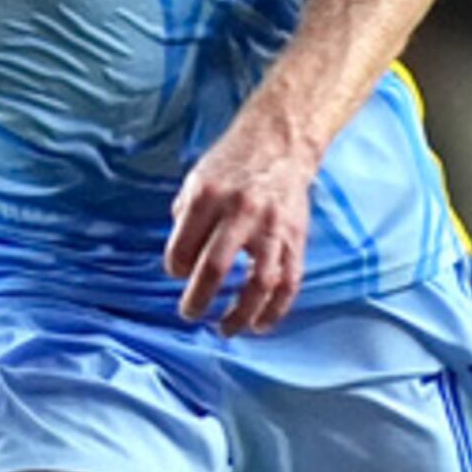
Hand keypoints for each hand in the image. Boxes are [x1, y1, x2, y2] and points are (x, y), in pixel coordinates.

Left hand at [166, 112, 319, 333]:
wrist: (281, 142)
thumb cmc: (233, 163)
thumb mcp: (198, 178)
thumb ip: (186, 218)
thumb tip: (181, 263)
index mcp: (208, 196)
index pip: (183, 247)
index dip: (175, 268)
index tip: (179, 273)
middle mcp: (240, 212)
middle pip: (215, 268)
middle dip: (198, 298)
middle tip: (190, 312)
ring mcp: (272, 227)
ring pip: (258, 282)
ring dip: (240, 313)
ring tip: (227, 329)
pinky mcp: (295, 238)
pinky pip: (289, 282)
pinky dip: (276, 309)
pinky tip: (261, 324)